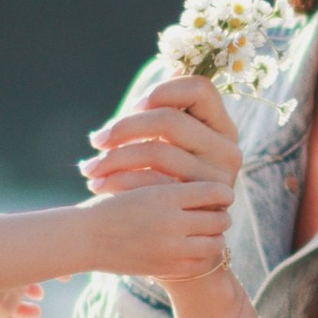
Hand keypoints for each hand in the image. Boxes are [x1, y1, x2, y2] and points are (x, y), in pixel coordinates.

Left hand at [80, 73, 243, 203]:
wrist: (184, 239)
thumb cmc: (170, 183)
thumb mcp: (174, 148)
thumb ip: (163, 118)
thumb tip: (155, 77)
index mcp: (223, 126)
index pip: (200, 88)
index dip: (164, 90)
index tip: (134, 105)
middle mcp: (228, 149)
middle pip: (169, 120)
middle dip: (124, 127)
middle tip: (96, 140)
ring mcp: (217, 178)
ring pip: (157, 151)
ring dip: (113, 158)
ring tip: (88, 168)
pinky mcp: (198, 204)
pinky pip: (153, 183)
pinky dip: (119, 181)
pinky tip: (98, 186)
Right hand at [83, 177, 231, 279]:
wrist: (84, 237)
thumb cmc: (112, 206)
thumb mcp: (142, 185)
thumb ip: (174, 187)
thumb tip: (212, 187)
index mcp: (166, 194)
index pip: (215, 192)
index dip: (224, 193)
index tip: (222, 194)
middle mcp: (172, 221)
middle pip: (220, 219)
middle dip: (221, 215)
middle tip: (216, 213)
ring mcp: (171, 248)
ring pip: (216, 243)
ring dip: (215, 237)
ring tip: (206, 232)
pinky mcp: (166, 268)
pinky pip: (200, 263)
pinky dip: (202, 255)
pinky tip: (192, 248)